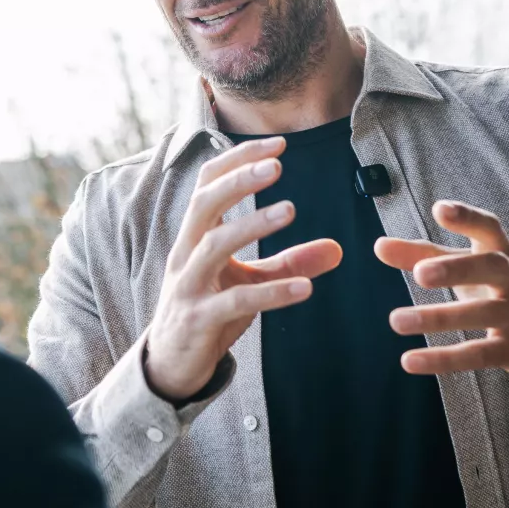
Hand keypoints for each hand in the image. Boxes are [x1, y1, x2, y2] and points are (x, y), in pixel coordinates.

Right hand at [144, 136, 342, 401]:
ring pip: (214, 245)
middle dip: (238, 180)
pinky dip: (271, 292)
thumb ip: (288, 263)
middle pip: (204, 203)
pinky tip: (305, 287)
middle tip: (277, 166)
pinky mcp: (199, 319)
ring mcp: (189, 286)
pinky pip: (236, 301)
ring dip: (252, 224)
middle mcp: (186, 253)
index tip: (277, 145)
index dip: (238, 161)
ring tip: (290, 210)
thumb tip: (337, 249)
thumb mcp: (249, 282)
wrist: (170, 362)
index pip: (208, 183)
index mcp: (194, 236)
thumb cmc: (208, 312)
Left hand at [375, 201, 508, 388]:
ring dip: (439, 318)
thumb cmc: (504, 293)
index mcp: (504, 254)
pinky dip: (444, 359)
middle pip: (493, 268)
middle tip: (420, 273)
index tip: (440, 209)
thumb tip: (379, 246)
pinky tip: (410, 360)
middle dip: (458, 269)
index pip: (489, 229)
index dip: (467, 218)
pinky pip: (479, 355)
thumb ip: (424, 256)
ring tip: (396, 321)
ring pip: (483, 315)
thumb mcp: (470, 270)